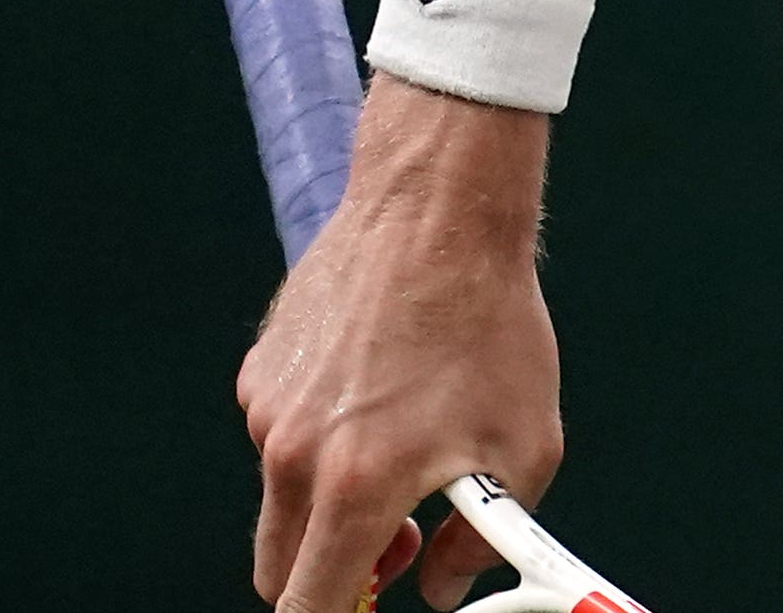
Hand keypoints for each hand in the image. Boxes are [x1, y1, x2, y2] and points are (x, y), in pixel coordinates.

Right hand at [241, 80, 563, 612]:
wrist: (439, 210)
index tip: (370, 607)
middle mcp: (292, 455)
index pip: (309, 607)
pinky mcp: (259, 372)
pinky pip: (281, 437)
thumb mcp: (523, 445)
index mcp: (354, 486)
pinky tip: (378, 387)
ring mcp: (267, 410)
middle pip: (279, 570)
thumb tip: (442, 589)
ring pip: (283, 499)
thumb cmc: (491, 325)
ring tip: (405, 438)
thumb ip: (480, 541)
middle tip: (399, 543)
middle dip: (332, 577)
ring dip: (329, 501)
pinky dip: (319, 440)